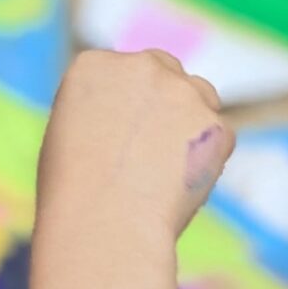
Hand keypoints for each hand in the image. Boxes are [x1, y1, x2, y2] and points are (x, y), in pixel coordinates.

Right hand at [37, 50, 232, 241]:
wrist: (103, 223)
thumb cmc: (72, 192)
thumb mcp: (69, 135)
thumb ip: (104, 112)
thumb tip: (134, 120)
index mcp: (94, 65)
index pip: (123, 70)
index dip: (126, 101)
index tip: (122, 131)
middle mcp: (140, 66)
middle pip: (165, 70)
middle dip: (164, 100)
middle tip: (154, 146)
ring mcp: (182, 91)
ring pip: (200, 97)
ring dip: (190, 123)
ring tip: (162, 174)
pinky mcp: (216, 123)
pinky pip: (217, 138)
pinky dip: (205, 161)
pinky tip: (176, 189)